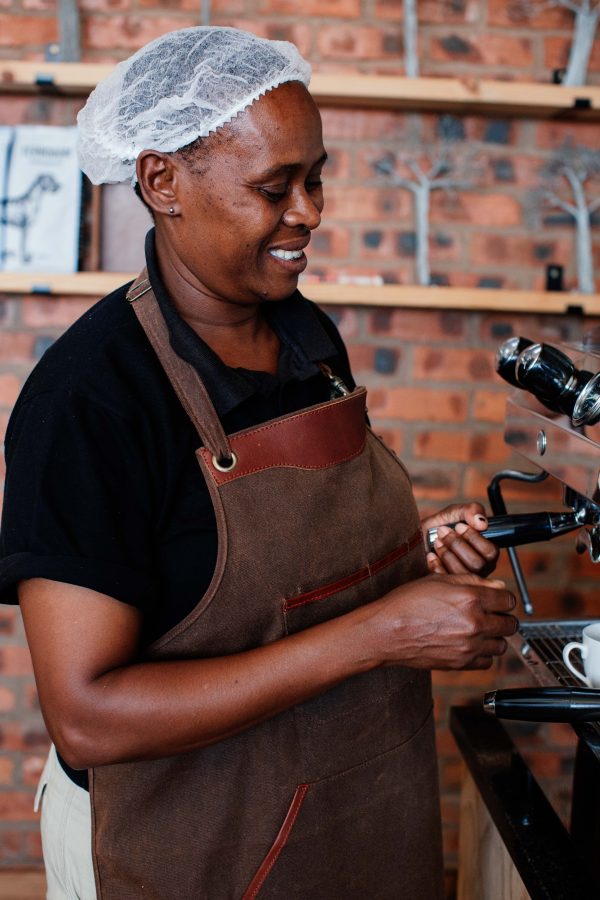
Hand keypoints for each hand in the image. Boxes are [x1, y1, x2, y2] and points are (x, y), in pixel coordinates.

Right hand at [361, 572, 517, 670]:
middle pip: (510, 624)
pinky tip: (470, 644)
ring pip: (502, 645)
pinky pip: (487, 662)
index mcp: (470, 598)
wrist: (387, 631)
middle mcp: (474, 623)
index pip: (508, 599)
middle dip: (503, 617)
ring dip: (495, 637)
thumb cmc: (407, 603)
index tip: (496, 599)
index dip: (502, 597)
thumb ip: (472, 581)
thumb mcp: (438, 580)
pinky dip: (483, 654)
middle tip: (491, 614)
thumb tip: (497, 586)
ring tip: (479, 630)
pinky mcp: (461, 663)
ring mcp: (469, 646)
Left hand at [422, 502, 498, 577]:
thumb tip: (482, 522)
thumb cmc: (440, 526)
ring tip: (437, 541)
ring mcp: (465, 579)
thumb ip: (472, 510)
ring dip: (447, 553)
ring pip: (463, 573)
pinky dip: (437, 564)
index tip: (458, 526)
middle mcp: (480, 568)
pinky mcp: (449, 585)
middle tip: (442, 532)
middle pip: (477, 564)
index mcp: (486, 552)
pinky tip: (431, 554)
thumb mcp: (455, 512)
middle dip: (457, 544)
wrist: (419, 538)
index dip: (474, 538)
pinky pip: (447, 579)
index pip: (490, 552)